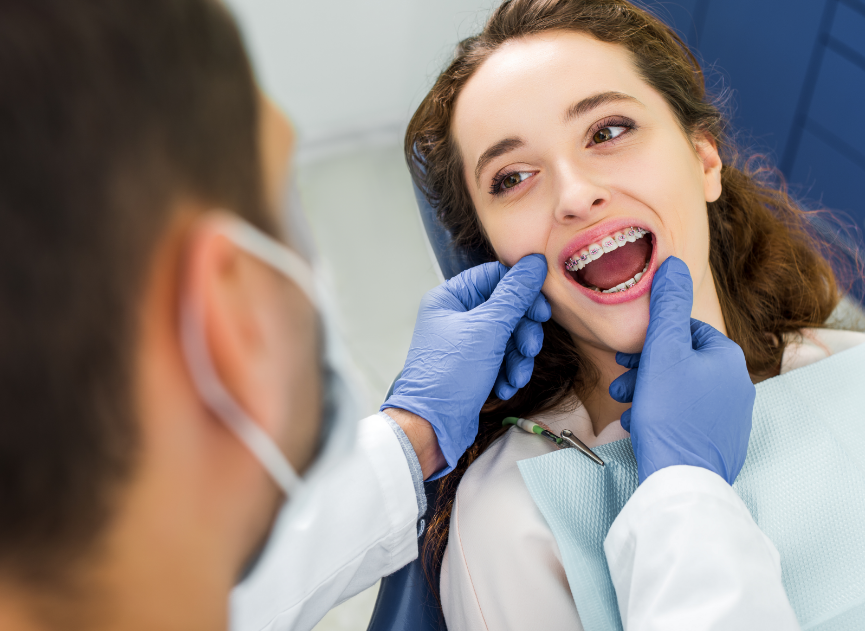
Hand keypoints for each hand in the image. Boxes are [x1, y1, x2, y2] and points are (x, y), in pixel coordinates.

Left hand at [383, 254, 550, 477]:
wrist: (431, 427)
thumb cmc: (450, 375)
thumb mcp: (488, 330)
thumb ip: (515, 295)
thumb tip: (534, 263)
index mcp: (449, 298)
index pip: (495, 277)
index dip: (522, 291)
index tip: (542, 310)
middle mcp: (455, 316)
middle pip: (505, 308)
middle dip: (522, 331)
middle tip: (530, 348)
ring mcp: (464, 343)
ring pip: (507, 336)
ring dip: (518, 357)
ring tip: (516, 376)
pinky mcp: (472, 366)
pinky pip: (501, 358)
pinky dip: (508, 371)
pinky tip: (505, 386)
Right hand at [609, 257, 755, 484]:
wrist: (681, 479)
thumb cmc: (669, 414)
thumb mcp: (662, 352)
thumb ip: (667, 306)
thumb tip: (673, 264)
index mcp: (727, 358)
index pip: (686, 331)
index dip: (651, 340)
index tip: (627, 355)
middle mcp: (737, 385)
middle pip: (682, 361)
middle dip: (646, 368)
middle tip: (621, 378)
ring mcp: (731, 416)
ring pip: (681, 390)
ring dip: (649, 391)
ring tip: (625, 403)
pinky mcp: (721, 442)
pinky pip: (687, 417)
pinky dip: (662, 415)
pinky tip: (640, 423)